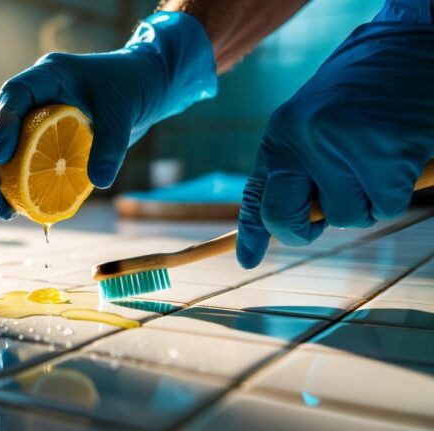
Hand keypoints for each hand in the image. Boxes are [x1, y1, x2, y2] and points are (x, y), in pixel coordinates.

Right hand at [0, 11, 216, 219]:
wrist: (141, 90)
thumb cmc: (130, 90)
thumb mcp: (123, 114)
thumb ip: (112, 146)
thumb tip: (100, 181)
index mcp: (48, 76)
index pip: (15, 94)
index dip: (3, 124)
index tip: (2, 156)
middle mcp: (34, 95)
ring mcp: (34, 118)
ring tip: (2, 210)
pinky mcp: (41, 139)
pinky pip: (22, 162)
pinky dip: (19, 186)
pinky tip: (19, 211)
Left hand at [237, 0, 433, 267]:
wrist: (411, 45)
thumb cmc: (365, 89)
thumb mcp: (314, 123)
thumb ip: (297, 167)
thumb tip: (282, 224)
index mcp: (280, 133)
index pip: (256, 195)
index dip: (251, 232)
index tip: (247, 260)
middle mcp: (300, 140)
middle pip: (286, 220)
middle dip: (308, 226)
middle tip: (337, 201)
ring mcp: (339, 147)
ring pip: (346, 217)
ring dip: (367, 199)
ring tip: (376, 155)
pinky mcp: (383, 154)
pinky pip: (386, 205)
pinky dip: (398, 189)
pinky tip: (399, 152)